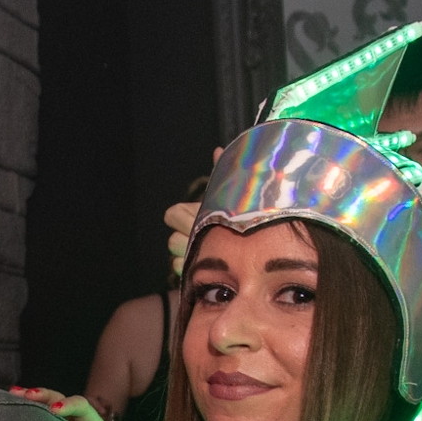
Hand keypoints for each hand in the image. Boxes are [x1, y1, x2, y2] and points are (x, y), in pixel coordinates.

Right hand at [10, 387, 136, 420]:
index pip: (82, 409)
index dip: (70, 404)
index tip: (54, 410)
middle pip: (58, 401)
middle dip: (44, 395)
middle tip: (26, 395)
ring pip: (43, 412)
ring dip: (28, 401)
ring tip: (13, 396)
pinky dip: (21, 418)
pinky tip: (8, 413)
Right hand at [167, 145, 227, 277]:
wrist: (249, 235)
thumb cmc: (238, 214)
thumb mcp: (231, 194)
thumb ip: (223, 173)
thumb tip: (219, 151)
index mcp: (187, 212)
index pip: (172, 215)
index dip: (185, 219)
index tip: (202, 219)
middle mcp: (181, 232)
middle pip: (172, 238)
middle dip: (190, 238)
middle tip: (211, 237)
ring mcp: (183, 251)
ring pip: (175, 254)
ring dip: (192, 253)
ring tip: (214, 250)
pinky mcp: (188, 269)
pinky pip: (180, 268)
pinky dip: (193, 266)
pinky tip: (210, 262)